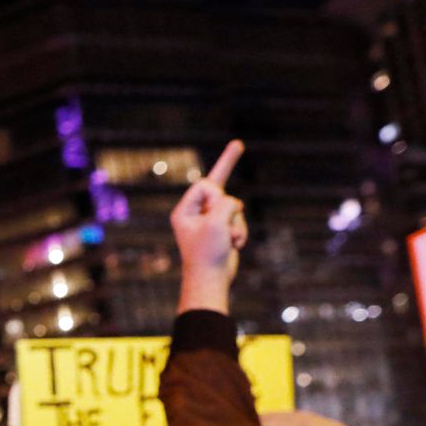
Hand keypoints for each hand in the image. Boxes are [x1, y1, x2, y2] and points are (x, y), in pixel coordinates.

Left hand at [170, 140, 247, 314]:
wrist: (212, 281)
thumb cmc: (208, 253)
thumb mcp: (216, 223)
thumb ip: (225, 204)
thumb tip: (233, 203)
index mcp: (185, 211)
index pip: (204, 186)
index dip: (216, 194)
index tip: (217, 208)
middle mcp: (195, 214)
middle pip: (217, 188)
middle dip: (229, 193)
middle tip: (237, 144)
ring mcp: (209, 221)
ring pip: (233, 207)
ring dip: (236, 223)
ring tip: (229, 240)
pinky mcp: (222, 230)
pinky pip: (238, 220)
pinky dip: (240, 232)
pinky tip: (234, 245)